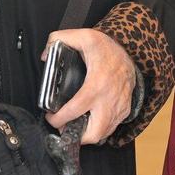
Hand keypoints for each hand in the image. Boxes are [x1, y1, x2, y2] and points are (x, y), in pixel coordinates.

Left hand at [42, 28, 136, 145]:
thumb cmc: (106, 48)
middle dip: (76, 137)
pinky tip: (89, 119)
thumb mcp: (83, 36)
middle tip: (64, 127)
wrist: (129, 52)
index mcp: (96, 85)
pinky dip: (99, 129)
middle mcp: (108, 100)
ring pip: (103, 135)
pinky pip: (111, 128)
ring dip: (87, 134)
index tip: (50, 117)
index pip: (75, 111)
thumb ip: (59, 39)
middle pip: (93, 134)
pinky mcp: (124, 110)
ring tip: (75, 124)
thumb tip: (45, 55)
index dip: (58, 119)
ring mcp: (118, 108)